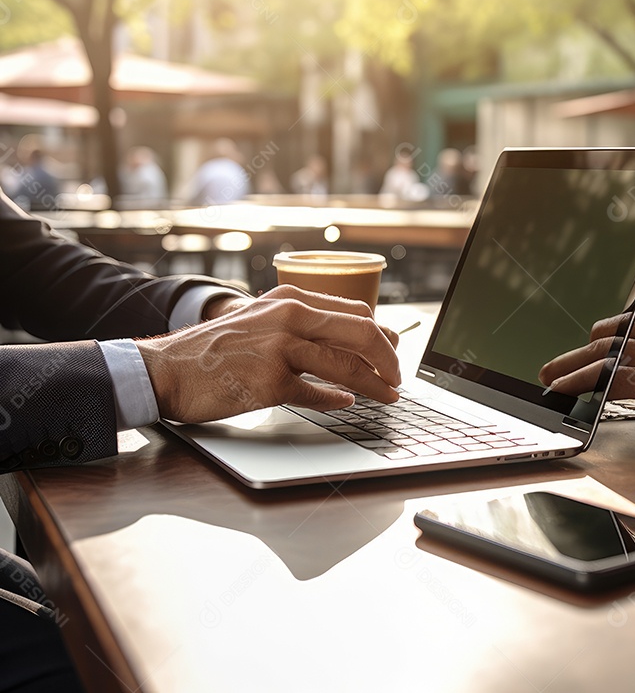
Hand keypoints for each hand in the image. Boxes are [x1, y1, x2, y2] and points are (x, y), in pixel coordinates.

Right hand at [136, 285, 401, 422]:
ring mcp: (281, 349)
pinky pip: (318, 393)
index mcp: (292, 300)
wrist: (166, 369)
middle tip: (398, 378)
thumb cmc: (215, 349)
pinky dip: (338, 400)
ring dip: (375, 385)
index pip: (357, 311)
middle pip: (362, 333)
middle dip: (389, 359)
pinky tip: (347, 404)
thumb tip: (350, 345)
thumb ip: (303, 326)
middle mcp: (290, 317)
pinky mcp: (271, 381)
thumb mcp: (261, 321)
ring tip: (388, 396)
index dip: (382, 335)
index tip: (393, 353)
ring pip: (347, 366)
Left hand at [538, 294, 634, 424]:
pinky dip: (578, 385)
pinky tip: (563, 392)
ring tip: (549, 377)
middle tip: (565, 360)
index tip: (601, 332)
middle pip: (609, 331)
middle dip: (585, 347)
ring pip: (599, 354)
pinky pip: (602, 378)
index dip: (615, 324)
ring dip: (569, 367)